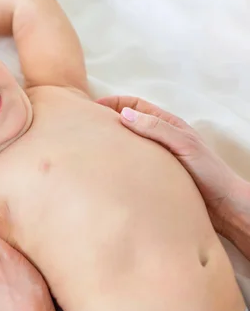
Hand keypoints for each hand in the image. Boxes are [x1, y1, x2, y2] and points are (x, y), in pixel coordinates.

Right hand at [97, 95, 249, 234]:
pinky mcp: (153, 177)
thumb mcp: (183, 144)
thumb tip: (124, 114)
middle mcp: (160, 139)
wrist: (225, 208)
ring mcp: (155, 158)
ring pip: (127, 146)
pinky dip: (117, 163)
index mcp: (167, 125)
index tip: (91, 108)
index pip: (134, 106)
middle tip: (85, 127)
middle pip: (128, 124)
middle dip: (107, 121)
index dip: (113, 103)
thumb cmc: (210, 173)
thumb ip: (156, 128)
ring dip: (111, 144)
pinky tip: (106, 170)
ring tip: (91, 148)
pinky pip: (130, 165)